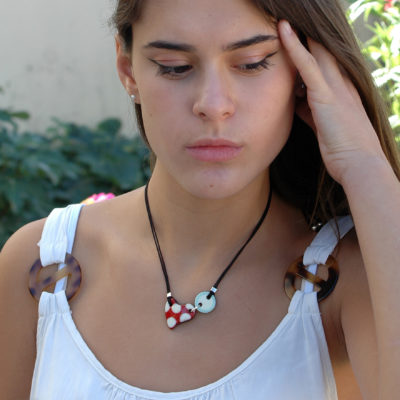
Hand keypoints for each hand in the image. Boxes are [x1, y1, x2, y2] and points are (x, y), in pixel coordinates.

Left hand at [278, 20, 386, 184]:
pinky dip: (294, 46)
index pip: (326, 63)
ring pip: (316, 50)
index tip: (298, 35)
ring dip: (300, 32)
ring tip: (284, 16)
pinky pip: (307, 65)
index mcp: (343, 91)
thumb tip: (297, 103)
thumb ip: (311, 112)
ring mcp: (336, 87)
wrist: (359, 165)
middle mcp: (342, 83)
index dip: (313, 47)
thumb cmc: (343, 150)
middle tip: (292, 17)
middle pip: (323, 50)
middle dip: (308, 33)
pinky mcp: (326, 95)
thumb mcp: (324, 127)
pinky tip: (283, 30)